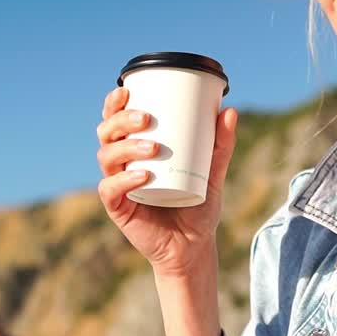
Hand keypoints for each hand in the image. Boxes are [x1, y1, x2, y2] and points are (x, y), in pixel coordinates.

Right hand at [95, 87, 237, 277]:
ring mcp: (118, 185)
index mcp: (137, 148)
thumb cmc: (198, 204)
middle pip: (106, 133)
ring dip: (126, 147)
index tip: (126, 90)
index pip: (116, 119)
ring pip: (106, 157)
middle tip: (145, 118)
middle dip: (120, 120)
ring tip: (153, 147)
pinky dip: (124, 180)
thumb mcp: (214, 171)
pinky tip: (142, 175)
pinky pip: (110, 189)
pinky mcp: (119, 208)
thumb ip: (221, 144)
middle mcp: (122, 163)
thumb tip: (230, 110)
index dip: (114, 103)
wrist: (194, 245)